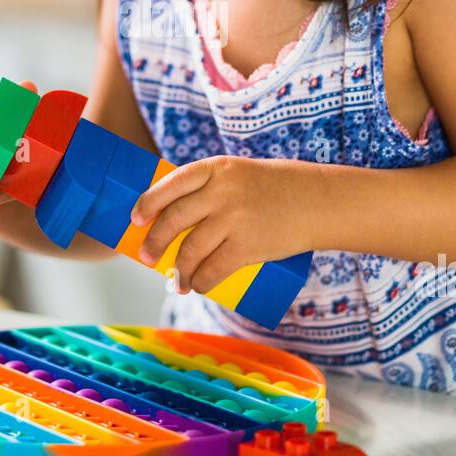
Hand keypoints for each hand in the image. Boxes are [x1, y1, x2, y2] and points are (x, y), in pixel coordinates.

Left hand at [128, 156, 315, 294]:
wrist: (318, 201)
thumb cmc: (276, 188)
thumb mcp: (239, 174)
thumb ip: (210, 190)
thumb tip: (175, 225)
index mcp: (217, 169)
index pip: (171, 183)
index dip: (149, 202)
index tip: (136, 218)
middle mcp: (222, 192)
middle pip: (175, 219)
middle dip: (156, 242)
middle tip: (148, 255)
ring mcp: (234, 219)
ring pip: (191, 250)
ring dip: (179, 270)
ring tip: (177, 280)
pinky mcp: (248, 246)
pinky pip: (213, 269)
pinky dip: (200, 281)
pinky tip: (196, 285)